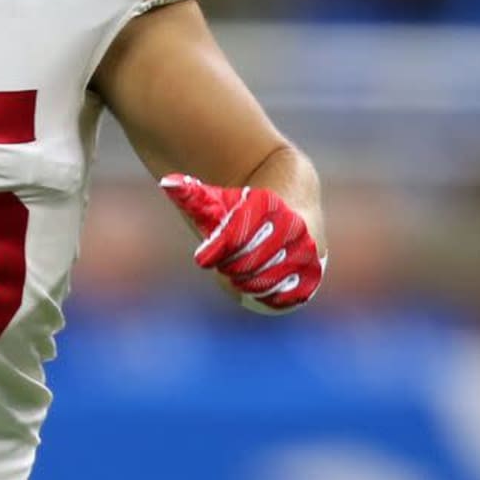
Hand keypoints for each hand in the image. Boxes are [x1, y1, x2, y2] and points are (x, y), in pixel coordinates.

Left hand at [159, 174, 324, 312]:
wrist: (294, 206)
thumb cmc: (247, 206)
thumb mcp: (220, 197)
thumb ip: (193, 194)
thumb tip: (167, 182)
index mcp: (269, 205)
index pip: (236, 236)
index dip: (217, 249)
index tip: (202, 258)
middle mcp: (293, 227)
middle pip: (248, 262)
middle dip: (230, 266)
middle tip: (223, 265)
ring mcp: (307, 252)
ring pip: (265, 281)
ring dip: (245, 282)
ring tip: (237, 273)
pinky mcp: (313, 275)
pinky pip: (283, 296)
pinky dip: (265, 296)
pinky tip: (256, 284)